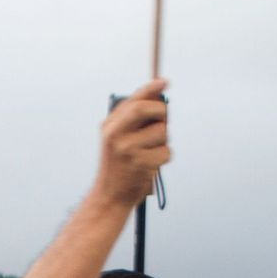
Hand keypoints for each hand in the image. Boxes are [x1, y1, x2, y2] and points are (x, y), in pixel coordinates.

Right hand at [94, 80, 169, 206]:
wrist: (110, 196)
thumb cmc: (119, 165)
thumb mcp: (116, 139)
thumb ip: (132, 120)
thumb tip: (159, 101)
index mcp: (110, 125)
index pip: (133, 100)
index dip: (150, 89)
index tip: (164, 81)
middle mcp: (116, 134)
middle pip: (146, 109)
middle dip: (161, 111)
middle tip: (164, 119)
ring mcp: (128, 149)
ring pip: (162, 132)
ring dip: (163, 141)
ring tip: (150, 152)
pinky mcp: (141, 164)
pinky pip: (166, 151)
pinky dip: (164, 157)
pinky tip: (151, 165)